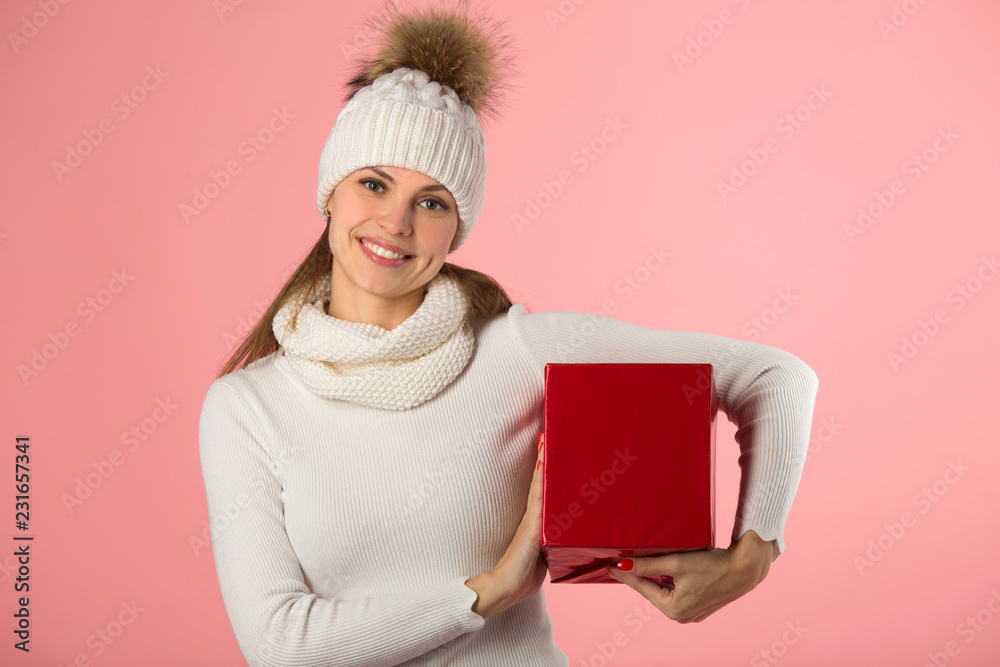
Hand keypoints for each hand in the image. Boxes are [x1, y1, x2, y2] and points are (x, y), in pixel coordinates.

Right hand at [472, 434, 547, 616]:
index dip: (546, 474)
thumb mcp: (542, 556)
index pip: (544, 494)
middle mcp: (533, 518)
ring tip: (545, 442)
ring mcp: (532, 520)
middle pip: (541, 484)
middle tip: (547, 437)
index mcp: (537, 524)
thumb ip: (549, 545)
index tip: (549, 453)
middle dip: (544, 461)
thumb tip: (559, 540)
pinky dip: (541, 479)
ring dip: (543, 464)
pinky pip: (539, 498)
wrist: (506, 587)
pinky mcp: (532, 526)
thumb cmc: (523, 576)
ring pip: (540, 486)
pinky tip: (544, 464)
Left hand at [605, 530, 776, 622]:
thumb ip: (648, 565)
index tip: (609, 566)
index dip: (625, 574)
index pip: (642, 587)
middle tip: (622, 561)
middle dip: (641, 576)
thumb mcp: (676, 563)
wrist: (746, 568)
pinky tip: (666, 570)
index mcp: (674, 609)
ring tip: (642, 563)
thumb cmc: (713, 565)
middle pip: (653, 590)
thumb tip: (622, 565)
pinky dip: (671, 581)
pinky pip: (678, 593)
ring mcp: (692, 613)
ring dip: (656, 578)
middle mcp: (682, 616)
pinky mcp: (701, 606)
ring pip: (665, 591)